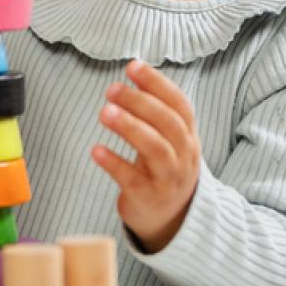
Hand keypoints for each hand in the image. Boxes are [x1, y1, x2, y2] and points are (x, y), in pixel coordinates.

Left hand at [91, 60, 201, 250]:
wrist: (172, 220)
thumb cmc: (163, 170)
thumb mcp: (169, 141)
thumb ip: (155, 111)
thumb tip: (134, 72)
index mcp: (188, 136)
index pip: (179, 104)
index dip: (157, 83)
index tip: (133, 66)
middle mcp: (184, 156)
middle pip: (168, 124)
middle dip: (140, 102)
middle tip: (112, 89)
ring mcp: (169, 179)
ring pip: (155, 149)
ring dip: (130, 128)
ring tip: (105, 113)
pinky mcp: (149, 198)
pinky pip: (132, 179)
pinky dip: (114, 162)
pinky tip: (96, 150)